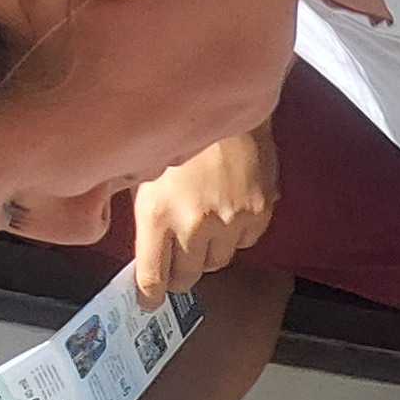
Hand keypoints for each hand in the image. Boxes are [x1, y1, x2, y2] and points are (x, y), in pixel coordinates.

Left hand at [132, 131, 277, 299]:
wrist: (224, 98)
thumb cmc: (175, 131)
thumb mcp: (142, 171)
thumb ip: (141, 213)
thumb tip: (139, 250)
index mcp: (158, 215)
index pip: (153, 278)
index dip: (149, 295)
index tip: (147, 301)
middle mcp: (195, 224)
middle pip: (189, 278)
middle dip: (180, 273)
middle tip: (176, 261)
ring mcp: (231, 219)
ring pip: (219, 261)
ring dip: (209, 252)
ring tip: (202, 225)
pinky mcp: (260, 210)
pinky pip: (246, 241)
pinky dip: (236, 233)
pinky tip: (227, 207)